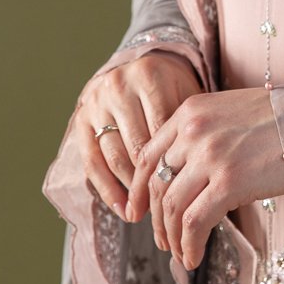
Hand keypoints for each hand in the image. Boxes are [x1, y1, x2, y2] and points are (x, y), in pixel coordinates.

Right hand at [72, 50, 203, 217]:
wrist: (138, 68)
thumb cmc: (173, 90)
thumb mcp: (188, 96)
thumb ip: (191, 127)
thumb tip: (204, 175)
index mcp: (150, 75)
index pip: (163, 130)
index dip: (176, 163)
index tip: (191, 192)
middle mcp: (119, 86)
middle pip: (138, 145)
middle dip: (155, 182)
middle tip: (172, 210)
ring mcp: (96, 103)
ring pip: (115, 156)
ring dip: (132, 191)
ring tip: (150, 214)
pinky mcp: (80, 119)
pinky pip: (92, 162)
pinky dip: (108, 190)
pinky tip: (123, 210)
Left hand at [128, 86, 283, 269]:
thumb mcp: (232, 112)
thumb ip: (204, 134)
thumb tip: (188, 173)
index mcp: (190, 112)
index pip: (149, 155)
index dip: (138, 189)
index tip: (137, 211)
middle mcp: (193, 132)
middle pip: (157, 184)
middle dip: (155, 219)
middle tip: (162, 240)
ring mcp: (210, 157)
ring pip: (172, 207)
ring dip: (172, 237)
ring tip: (180, 253)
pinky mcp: (229, 182)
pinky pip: (194, 222)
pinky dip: (189, 245)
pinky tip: (193, 257)